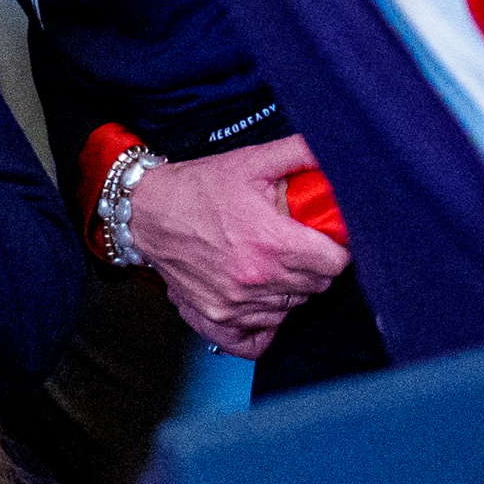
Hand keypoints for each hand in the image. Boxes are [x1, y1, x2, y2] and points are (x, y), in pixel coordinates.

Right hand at [123, 142, 346, 355]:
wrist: (146, 212)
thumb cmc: (197, 189)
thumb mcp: (251, 162)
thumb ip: (299, 153)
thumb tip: (337, 150)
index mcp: (272, 242)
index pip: (335, 264)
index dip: (336, 248)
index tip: (326, 239)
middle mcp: (256, 279)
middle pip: (317, 286)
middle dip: (315, 265)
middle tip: (300, 245)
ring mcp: (236, 302)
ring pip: (292, 306)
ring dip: (291, 288)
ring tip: (275, 263)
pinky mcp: (217, 316)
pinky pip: (261, 332)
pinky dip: (266, 316)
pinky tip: (261, 294)